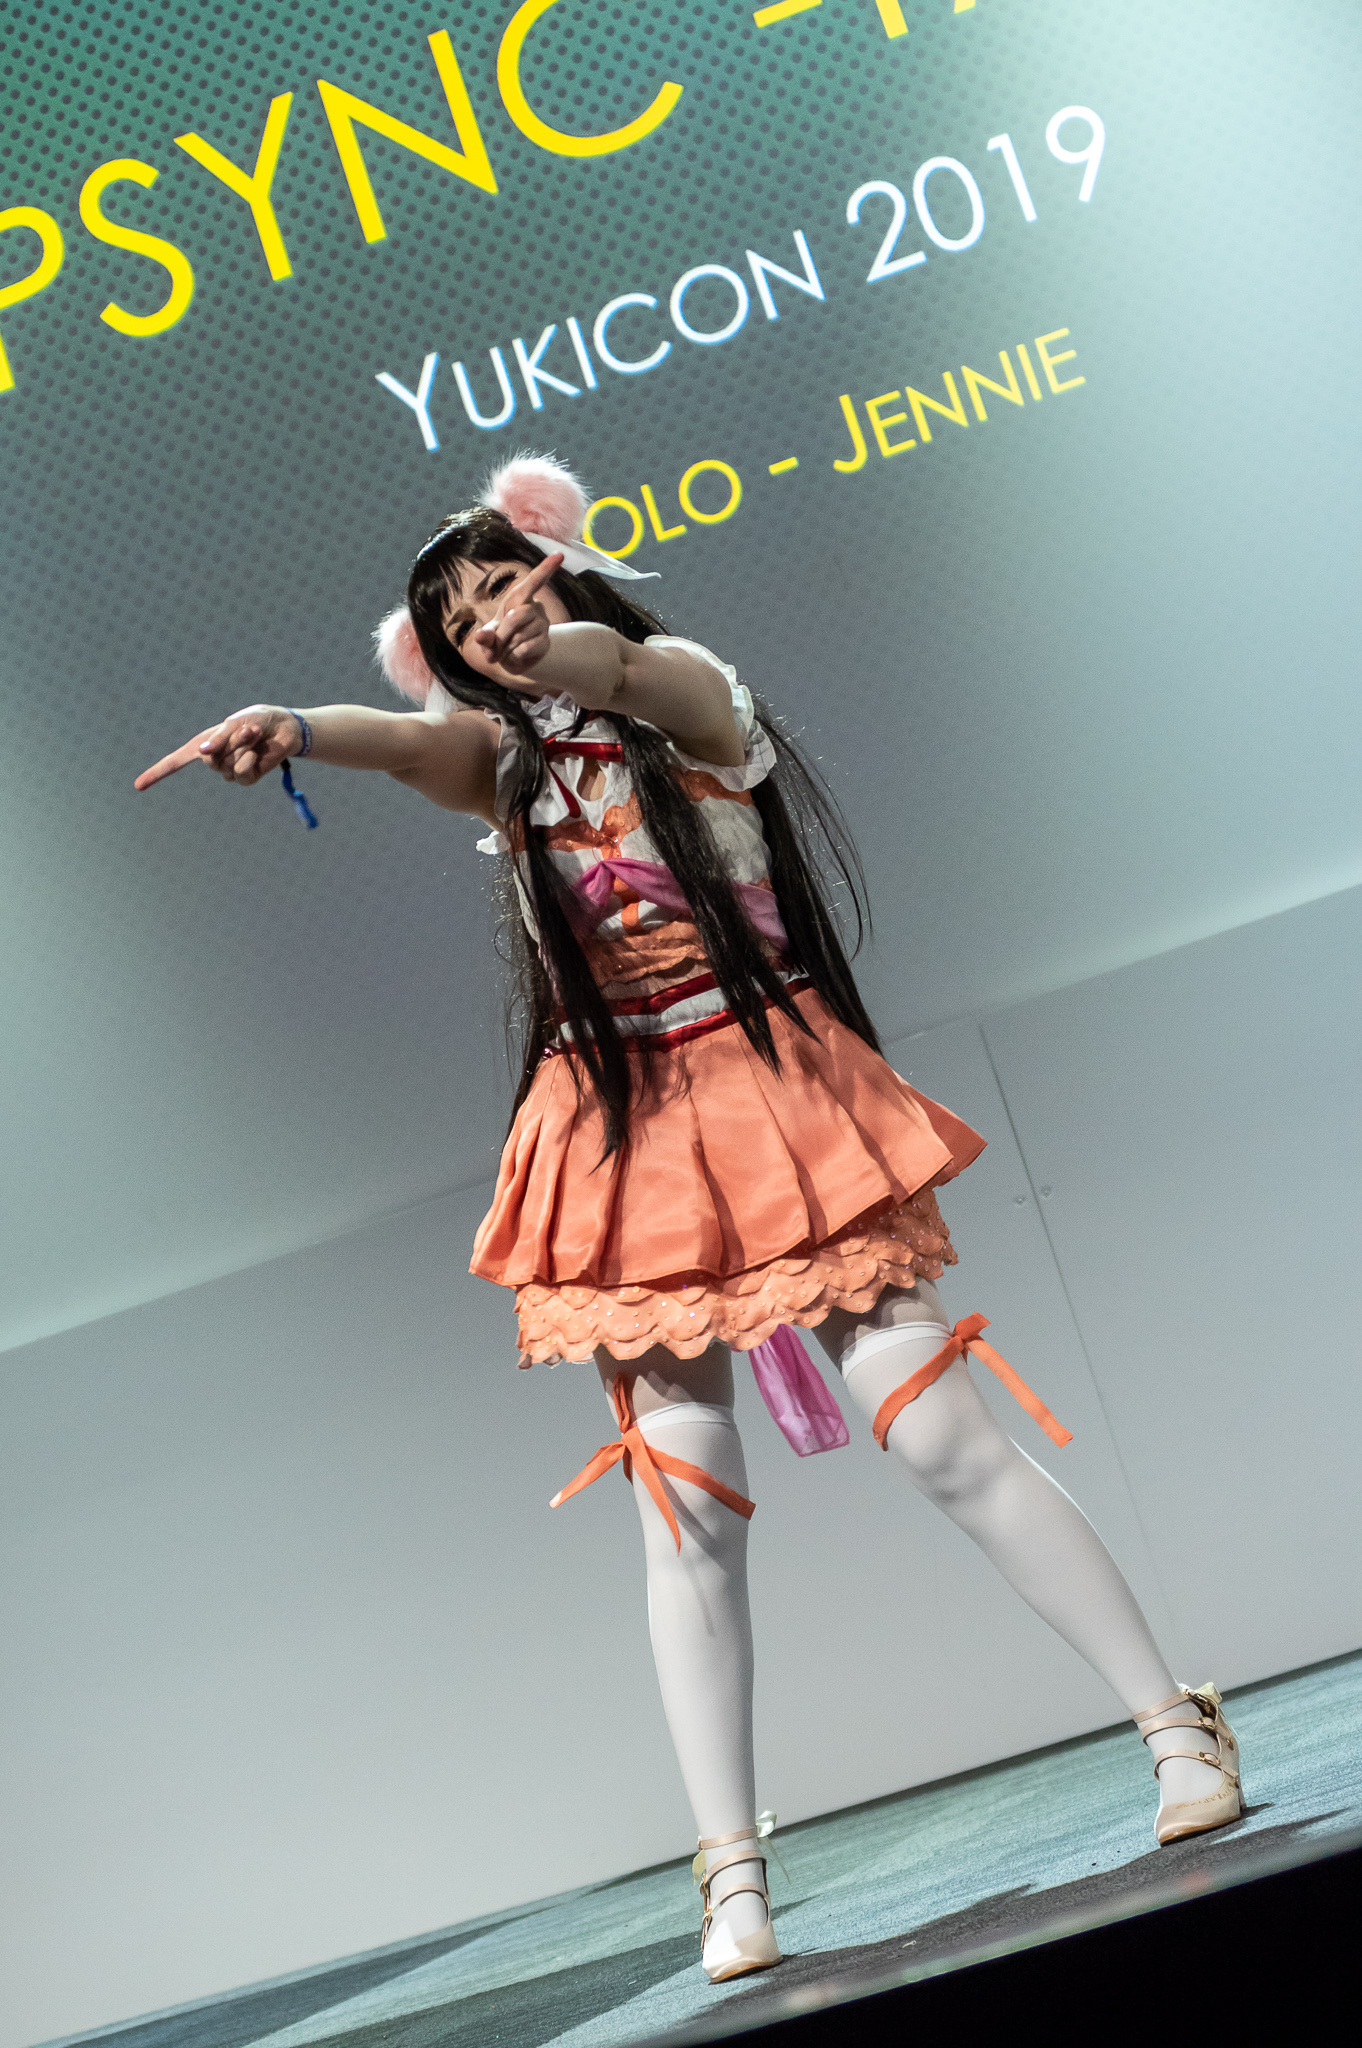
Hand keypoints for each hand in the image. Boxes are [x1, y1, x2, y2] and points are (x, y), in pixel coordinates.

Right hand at [135, 705, 301, 790]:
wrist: (284, 728)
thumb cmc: (257, 721)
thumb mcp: (235, 724)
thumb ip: (219, 738)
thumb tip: (202, 753)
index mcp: (204, 744)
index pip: (175, 761)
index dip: (157, 773)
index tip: (138, 786)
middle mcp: (213, 759)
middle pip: (209, 759)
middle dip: (230, 742)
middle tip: (247, 730)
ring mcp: (229, 770)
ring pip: (227, 765)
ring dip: (242, 747)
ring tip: (253, 736)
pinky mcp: (246, 778)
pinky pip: (241, 773)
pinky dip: (249, 760)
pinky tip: (257, 753)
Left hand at [472, 553, 561, 685]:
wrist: (514, 660)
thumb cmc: (500, 640)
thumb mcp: (488, 636)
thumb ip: (485, 635)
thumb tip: (480, 637)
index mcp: (519, 598)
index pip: (534, 582)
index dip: (546, 568)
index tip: (560, 555)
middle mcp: (535, 608)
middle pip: (516, 616)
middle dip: (501, 634)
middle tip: (496, 646)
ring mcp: (543, 625)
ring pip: (520, 635)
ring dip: (506, 648)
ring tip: (507, 650)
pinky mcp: (545, 642)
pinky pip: (525, 648)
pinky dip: (514, 656)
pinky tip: (515, 656)